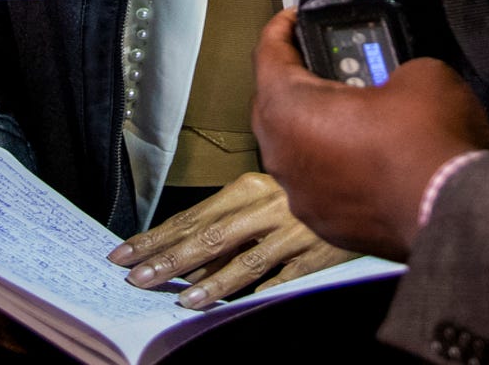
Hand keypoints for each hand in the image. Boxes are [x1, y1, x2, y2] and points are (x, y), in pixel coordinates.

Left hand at [105, 169, 353, 308]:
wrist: (365, 183)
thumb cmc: (303, 197)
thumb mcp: (262, 202)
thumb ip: (227, 229)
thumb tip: (186, 262)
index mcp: (248, 187)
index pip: (190, 216)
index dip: (155, 237)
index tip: (123, 254)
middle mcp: (267, 205)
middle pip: (209, 235)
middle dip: (169, 259)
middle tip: (137, 278)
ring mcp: (293, 229)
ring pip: (247, 259)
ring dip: (213, 282)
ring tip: (183, 299)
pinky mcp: (319, 253)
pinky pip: (286, 275)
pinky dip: (262, 289)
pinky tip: (239, 304)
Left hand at [247, 7, 488, 260]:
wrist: (452, 208)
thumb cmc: (426, 141)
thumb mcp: (419, 71)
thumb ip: (392, 66)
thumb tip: (396, 81)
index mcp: (290, 109)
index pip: (268, 56)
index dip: (281, 29)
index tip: (294, 18)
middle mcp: (283, 157)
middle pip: (275, 107)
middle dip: (297, 82)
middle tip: (326, 64)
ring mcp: (302, 197)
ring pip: (296, 151)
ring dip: (316, 130)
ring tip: (353, 113)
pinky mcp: (327, 225)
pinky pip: (320, 185)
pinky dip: (336, 169)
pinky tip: (367, 157)